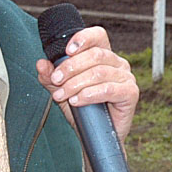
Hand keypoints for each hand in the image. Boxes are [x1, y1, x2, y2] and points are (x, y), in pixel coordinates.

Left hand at [36, 26, 138, 142]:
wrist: (93, 135)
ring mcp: (126, 77)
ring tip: (62, 95)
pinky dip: (89, 94)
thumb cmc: (81, 108)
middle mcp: (117, 63)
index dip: (82, 39)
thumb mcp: (60, 89)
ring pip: (98, 72)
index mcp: (103, 55)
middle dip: (70, 68)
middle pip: (94, 55)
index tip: (66, 51)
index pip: (97, 36)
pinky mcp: (130, 93)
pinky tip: (77, 101)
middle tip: (56, 80)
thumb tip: (41, 64)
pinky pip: (108, 89)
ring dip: (75, 84)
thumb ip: (50, 76)